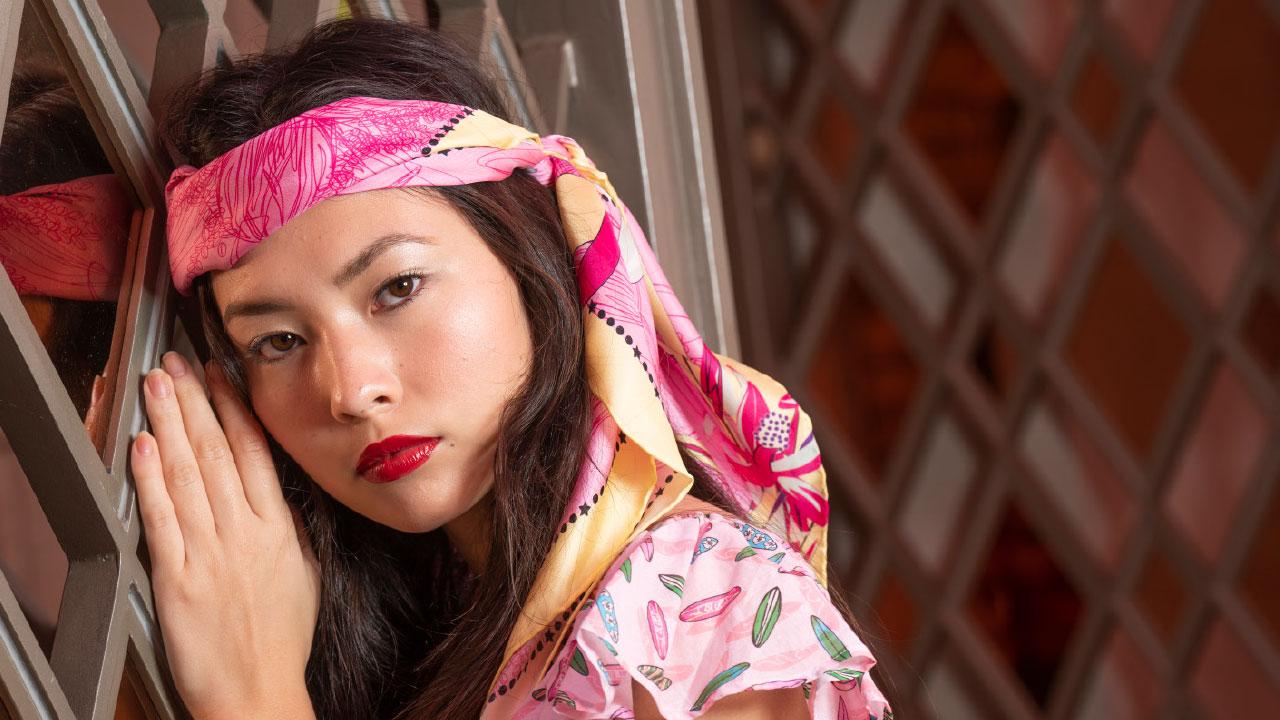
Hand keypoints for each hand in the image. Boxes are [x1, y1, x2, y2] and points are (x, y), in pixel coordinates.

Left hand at [131, 352, 319, 719]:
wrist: (259, 691)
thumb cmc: (281, 640)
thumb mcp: (304, 575)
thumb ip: (288, 531)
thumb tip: (277, 495)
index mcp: (278, 529)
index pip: (254, 453)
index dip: (234, 408)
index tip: (220, 374)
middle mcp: (245, 533)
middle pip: (216, 452)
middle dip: (196, 401)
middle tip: (179, 362)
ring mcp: (211, 553)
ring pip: (188, 475)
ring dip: (170, 424)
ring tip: (158, 386)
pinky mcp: (179, 579)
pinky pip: (163, 519)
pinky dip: (151, 479)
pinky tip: (143, 447)